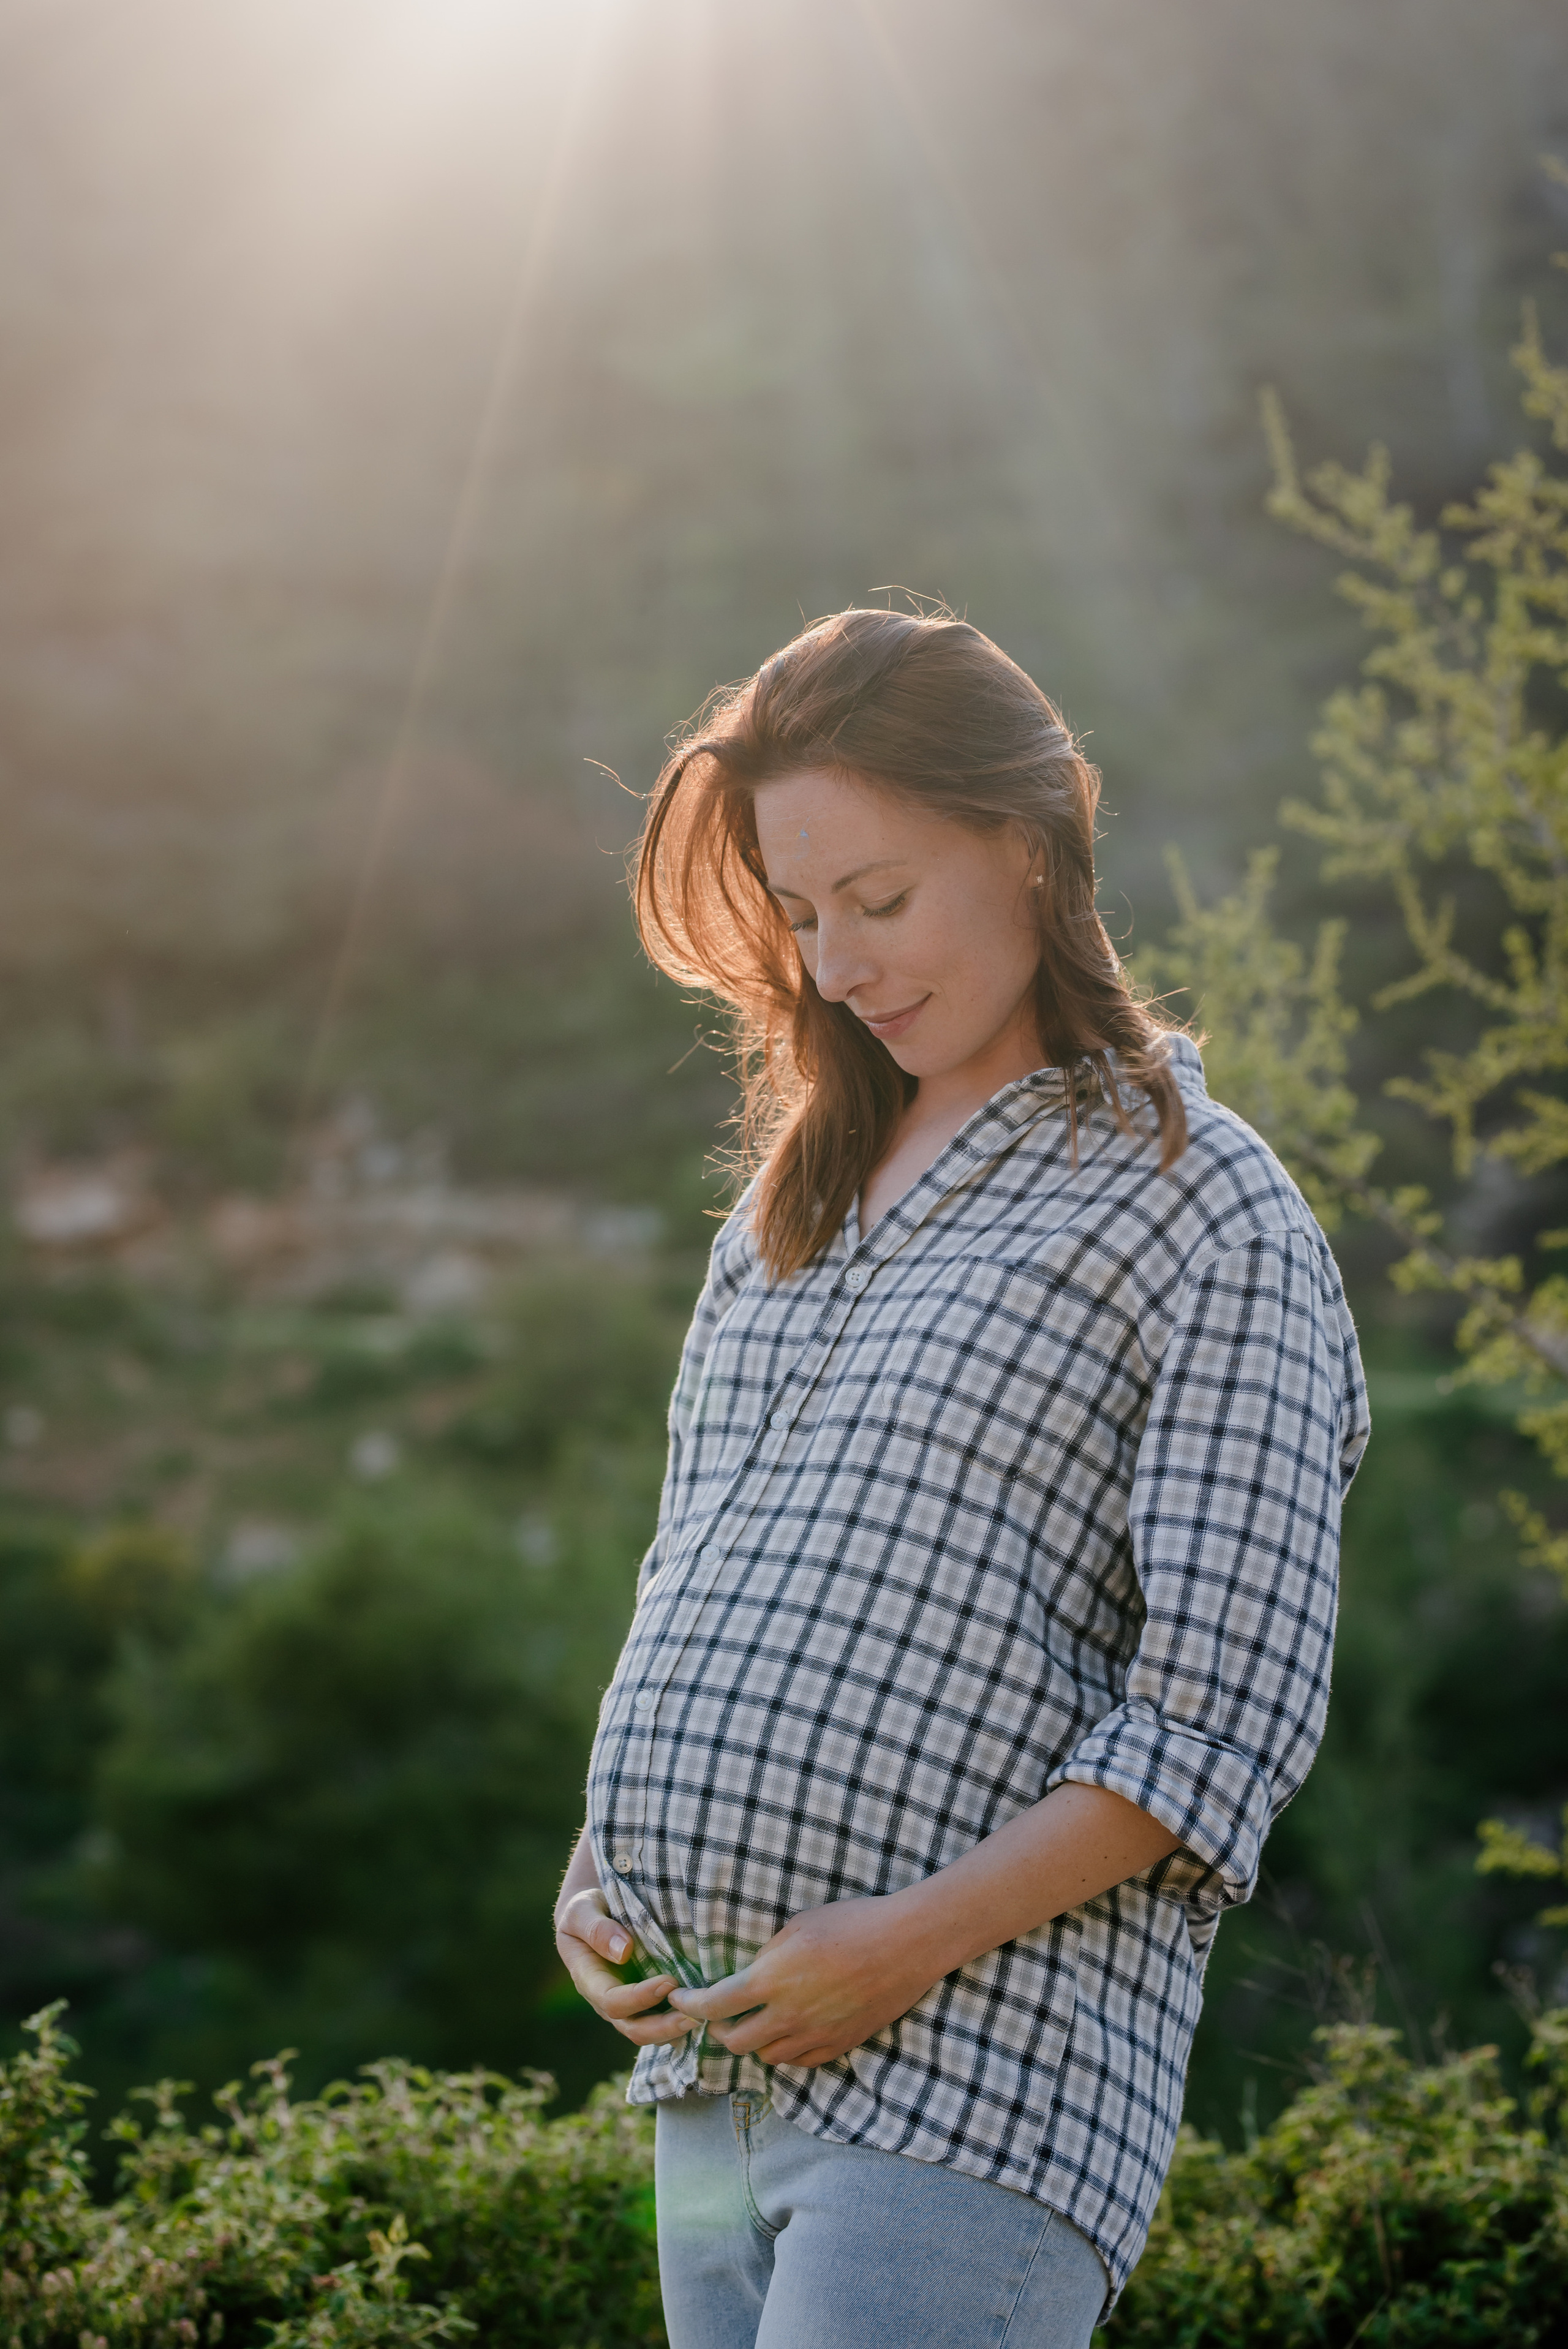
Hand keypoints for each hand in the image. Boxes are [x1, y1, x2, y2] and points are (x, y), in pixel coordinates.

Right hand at [554, 1888, 696, 2048]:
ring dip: (676, 2030)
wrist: (591, 1916)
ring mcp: (627, 2007)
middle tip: (695, 2015)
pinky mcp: (644, 2004)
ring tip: (704, 2018)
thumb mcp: (581, 1911)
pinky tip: (704, 2017)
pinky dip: (680, 2025)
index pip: (613, 2001)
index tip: (670, 1981)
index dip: (640, 1997)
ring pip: (650, 2033)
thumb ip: (597, 1929)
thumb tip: (623, 1952)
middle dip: (664, 2026)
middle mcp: (607, 2002)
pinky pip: (661, 2024)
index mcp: (590, 1981)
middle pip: (634, 2028)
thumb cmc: (586, 1910)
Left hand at [668, 1896, 937, 2068]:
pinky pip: (799, 2061)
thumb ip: (767, 1955)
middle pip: (735, 2041)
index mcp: (772, 1980)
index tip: (680, 1998)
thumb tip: (749, 1972)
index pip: (715, 2005)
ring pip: (766, 2057)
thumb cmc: (852, 1922)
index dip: (690, 2005)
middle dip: (718, 2028)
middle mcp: (789, 2016)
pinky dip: (784, 2051)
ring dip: (752, 2041)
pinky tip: (786, 2031)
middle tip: (717, 2013)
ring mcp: (816, 2036)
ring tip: (752, 2021)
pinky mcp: (839, 2045)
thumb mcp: (798, 1925)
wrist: (907, 1943)